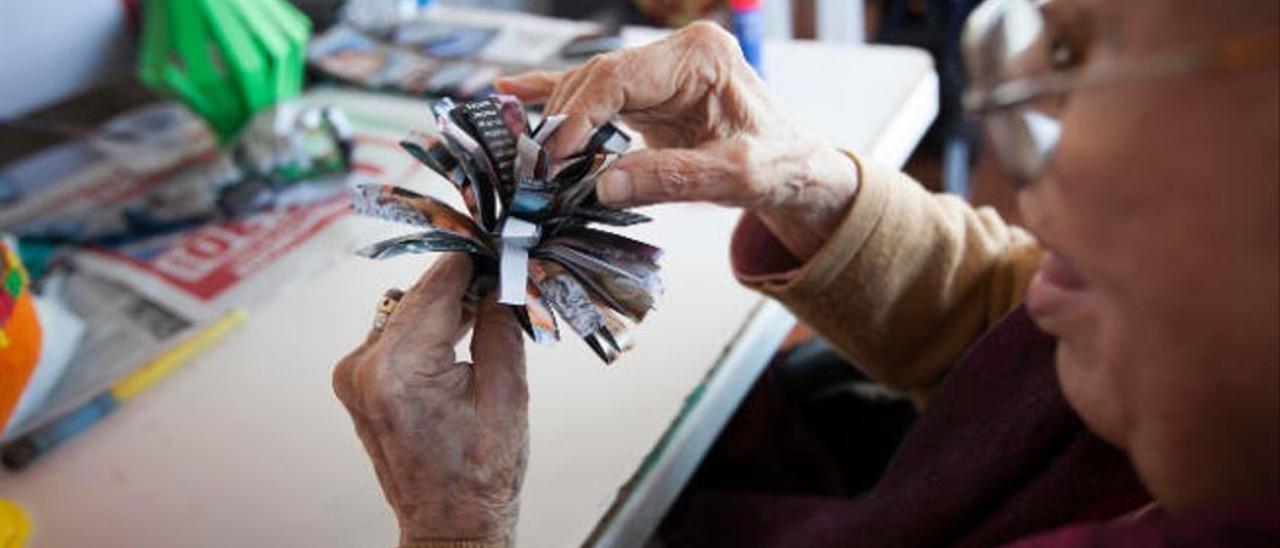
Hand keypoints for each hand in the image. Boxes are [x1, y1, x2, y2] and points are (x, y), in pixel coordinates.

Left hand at [333, 255, 527, 545]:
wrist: (450, 525)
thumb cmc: (479, 477)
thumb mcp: (508, 394)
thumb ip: (501, 325)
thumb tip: (502, 279)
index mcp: (399, 369)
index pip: (438, 285)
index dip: (474, 262)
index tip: (501, 250)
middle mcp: (363, 367)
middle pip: (419, 295)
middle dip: (463, 286)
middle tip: (504, 281)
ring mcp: (353, 375)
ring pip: (406, 311)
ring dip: (445, 308)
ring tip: (488, 314)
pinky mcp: (356, 382)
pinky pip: (394, 334)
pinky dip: (427, 330)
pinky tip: (460, 337)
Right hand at [496, 22, 859, 260]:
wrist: (798, 169)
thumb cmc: (780, 166)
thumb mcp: (734, 178)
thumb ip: (670, 179)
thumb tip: (601, 185)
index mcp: (702, 56)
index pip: (619, 76)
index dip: (578, 115)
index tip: (552, 155)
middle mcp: (678, 53)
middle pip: (598, 78)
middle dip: (562, 121)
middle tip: (535, 167)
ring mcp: (662, 69)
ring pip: (591, 86)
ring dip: (558, 120)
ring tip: (528, 154)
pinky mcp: (651, 91)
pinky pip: (597, 90)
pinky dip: (557, 93)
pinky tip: (514, 91)